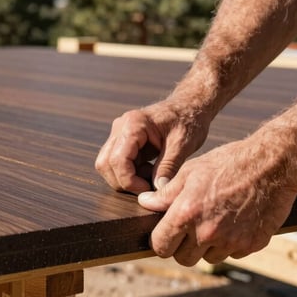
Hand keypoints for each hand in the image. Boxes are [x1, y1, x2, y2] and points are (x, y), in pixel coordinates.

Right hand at [95, 99, 210, 193]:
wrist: (190, 105)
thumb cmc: (188, 120)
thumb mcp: (182, 145)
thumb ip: (168, 167)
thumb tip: (158, 190)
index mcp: (134, 124)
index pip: (117, 160)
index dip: (129, 181)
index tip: (148, 190)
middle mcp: (121, 127)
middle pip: (105, 163)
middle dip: (123, 181)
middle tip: (147, 188)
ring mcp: (119, 133)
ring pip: (107, 163)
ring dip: (126, 177)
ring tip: (150, 177)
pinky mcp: (123, 140)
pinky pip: (118, 161)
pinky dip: (130, 172)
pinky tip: (149, 170)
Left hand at [137, 139, 296, 265]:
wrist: (272, 166)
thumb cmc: (228, 163)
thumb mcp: (191, 172)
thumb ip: (166, 194)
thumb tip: (145, 203)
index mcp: (187, 214)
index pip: (161, 246)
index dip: (161, 240)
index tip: (166, 233)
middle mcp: (207, 233)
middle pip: (184, 258)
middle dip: (183, 246)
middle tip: (190, 227)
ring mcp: (231, 242)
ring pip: (208, 258)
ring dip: (207, 246)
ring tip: (215, 219)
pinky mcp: (251, 245)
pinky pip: (232, 253)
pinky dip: (230, 243)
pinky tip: (234, 221)